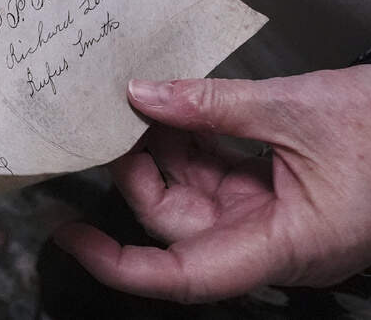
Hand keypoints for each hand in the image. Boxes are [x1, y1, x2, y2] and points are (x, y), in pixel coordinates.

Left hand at [55, 66, 370, 302]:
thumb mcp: (297, 109)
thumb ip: (213, 105)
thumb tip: (144, 94)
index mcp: (286, 244)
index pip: (184, 275)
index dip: (120, 264)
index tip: (73, 238)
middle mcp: (274, 239)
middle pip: (179, 223)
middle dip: (142, 173)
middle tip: (116, 122)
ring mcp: (275, 215)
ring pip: (195, 195)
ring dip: (167, 151)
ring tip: (145, 105)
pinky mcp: (277, 189)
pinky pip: (219, 173)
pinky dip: (195, 141)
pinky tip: (177, 109)